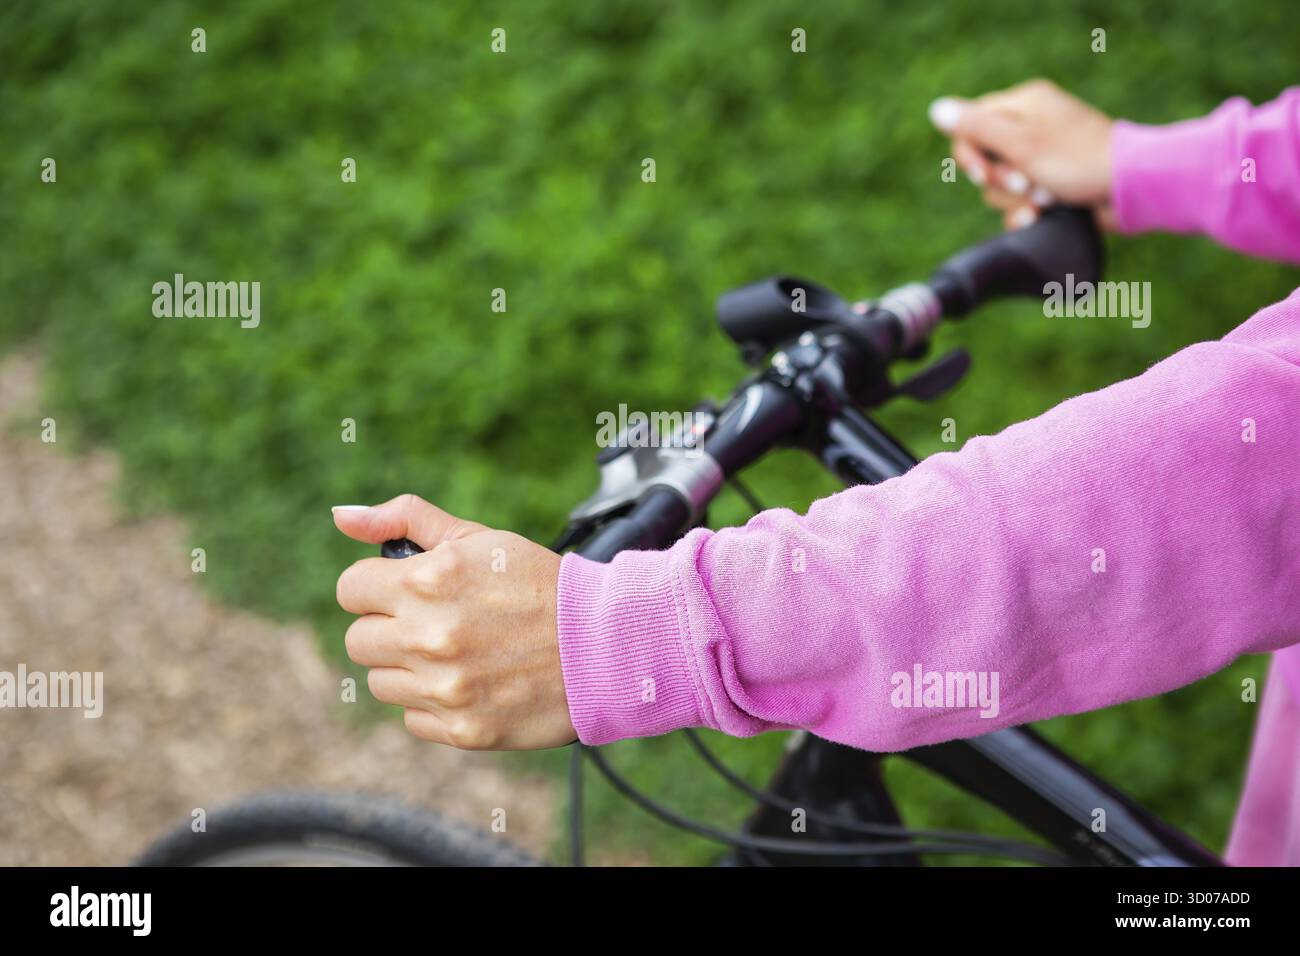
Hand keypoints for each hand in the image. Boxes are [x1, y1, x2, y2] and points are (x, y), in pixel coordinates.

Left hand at [333, 495, 574, 749]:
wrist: (606, 644)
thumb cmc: (540, 584)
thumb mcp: (478, 538)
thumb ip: (406, 519)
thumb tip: (341, 517)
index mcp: (427, 581)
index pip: (350, 589)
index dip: (378, 587)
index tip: (408, 591)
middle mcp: (429, 636)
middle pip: (358, 640)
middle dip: (389, 627)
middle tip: (436, 622)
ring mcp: (445, 688)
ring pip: (381, 682)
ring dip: (409, 668)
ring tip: (459, 653)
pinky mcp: (462, 730)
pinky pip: (412, 719)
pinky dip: (434, 703)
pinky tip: (473, 681)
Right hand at [929, 79, 1114, 230]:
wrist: (1130, 190)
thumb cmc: (1079, 161)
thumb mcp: (1022, 143)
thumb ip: (976, 128)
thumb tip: (936, 109)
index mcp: (1023, 105)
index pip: (970, 126)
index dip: (970, 155)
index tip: (983, 174)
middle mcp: (1029, 127)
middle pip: (983, 160)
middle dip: (1000, 182)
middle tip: (1026, 185)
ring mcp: (1039, 157)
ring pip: (998, 186)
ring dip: (1017, 201)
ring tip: (1045, 201)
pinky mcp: (1048, 184)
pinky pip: (1017, 202)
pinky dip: (1025, 213)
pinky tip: (1040, 217)